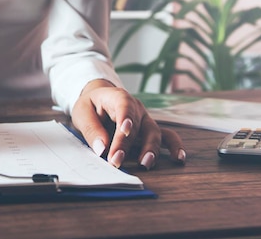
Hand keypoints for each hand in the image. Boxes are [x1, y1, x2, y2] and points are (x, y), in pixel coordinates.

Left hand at [71, 79, 185, 169]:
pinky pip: (167, 136)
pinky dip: (174, 146)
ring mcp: (145, 119)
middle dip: (126, 144)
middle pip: (136, 125)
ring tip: (145, 164)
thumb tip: (102, 149)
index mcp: (117, 97)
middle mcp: (136, 107)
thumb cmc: (90, 106)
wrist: (99, 100)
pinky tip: (178, 158)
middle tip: (115, 161)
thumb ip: (91, 129)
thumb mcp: (82, 113)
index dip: (126, 117)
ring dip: (151, 149)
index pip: (124, 105)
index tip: (123, 131)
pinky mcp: (149, 130)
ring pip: (154, 132)